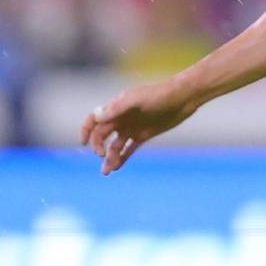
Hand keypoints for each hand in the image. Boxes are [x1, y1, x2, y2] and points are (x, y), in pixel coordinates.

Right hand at [79, 79, 197, 175]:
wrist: (182, 98)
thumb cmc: (158, 95)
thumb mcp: (136, 99)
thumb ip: (117, 108)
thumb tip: (97, 117)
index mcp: (115, 107)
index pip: (94, 119)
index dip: (86, 130)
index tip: (83, 143)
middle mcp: (121, 118)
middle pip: (102, 136)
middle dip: (99, 147)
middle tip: (103, 156)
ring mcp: (131, 128)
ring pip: (115, 146)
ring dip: (109, 157)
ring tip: (108, 171)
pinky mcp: (143, 135)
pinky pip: (129, 149)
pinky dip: (122, 158)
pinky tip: (117, 167)